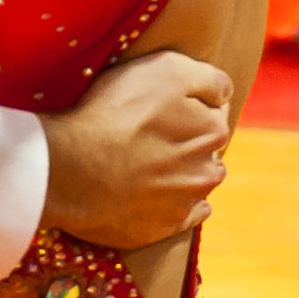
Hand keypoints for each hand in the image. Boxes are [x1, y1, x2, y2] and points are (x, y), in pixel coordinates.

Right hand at [39, 45, 233, 249]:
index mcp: (214, 130)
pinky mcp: (166, 227)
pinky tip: (152, 194)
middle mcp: (210, 169)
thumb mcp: (166, 70)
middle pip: (207, 149)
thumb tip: (225, 91)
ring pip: (198, 182)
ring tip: (148, 165)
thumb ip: (208, 78)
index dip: (188, 103)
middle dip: (188, 141)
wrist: (72, 169)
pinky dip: (175, 204)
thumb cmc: (115, 112)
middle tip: (150, 135)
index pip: (215, 111)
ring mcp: (187, 202)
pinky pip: (186, 215)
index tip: (161, 105)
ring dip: (183, 173)